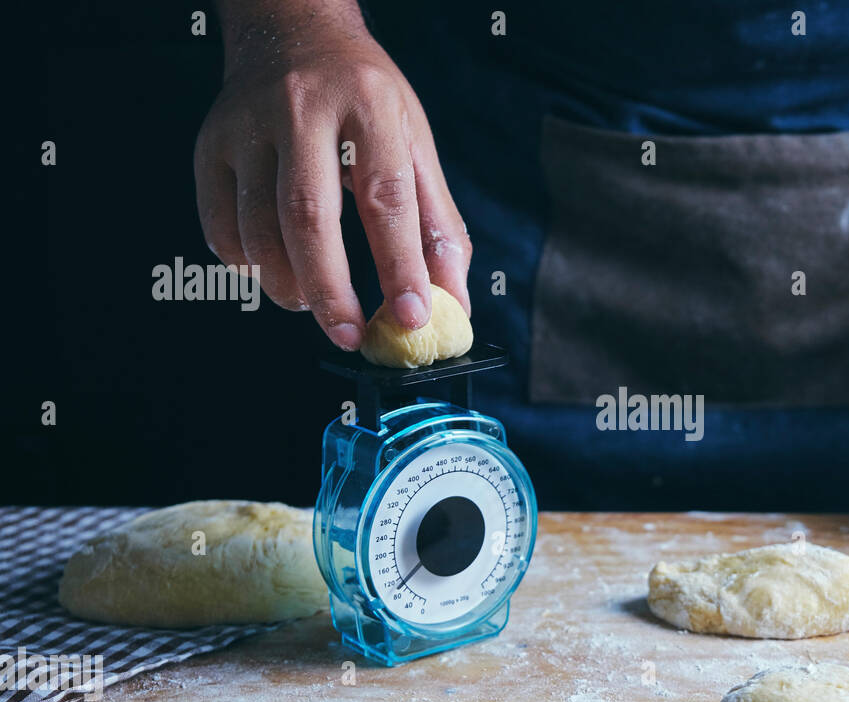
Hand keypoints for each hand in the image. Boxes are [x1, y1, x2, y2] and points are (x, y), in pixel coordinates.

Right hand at [194, 14, 470, 348]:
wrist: (291, 31)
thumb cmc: (363, 98)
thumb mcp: (415, 143)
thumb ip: (437, 225)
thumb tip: (452, 303)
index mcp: (369, 103)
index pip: (386, 197)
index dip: (399, 266)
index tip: (410, 317)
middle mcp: (302, 108)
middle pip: (309, 217)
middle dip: (331, 291)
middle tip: (351, 336)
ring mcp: (246, 126)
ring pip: (257, 230)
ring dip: (289, 286)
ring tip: (317, 304)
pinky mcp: (209, 147)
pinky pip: (221, 228)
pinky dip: (250, 265)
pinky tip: (278, 267)